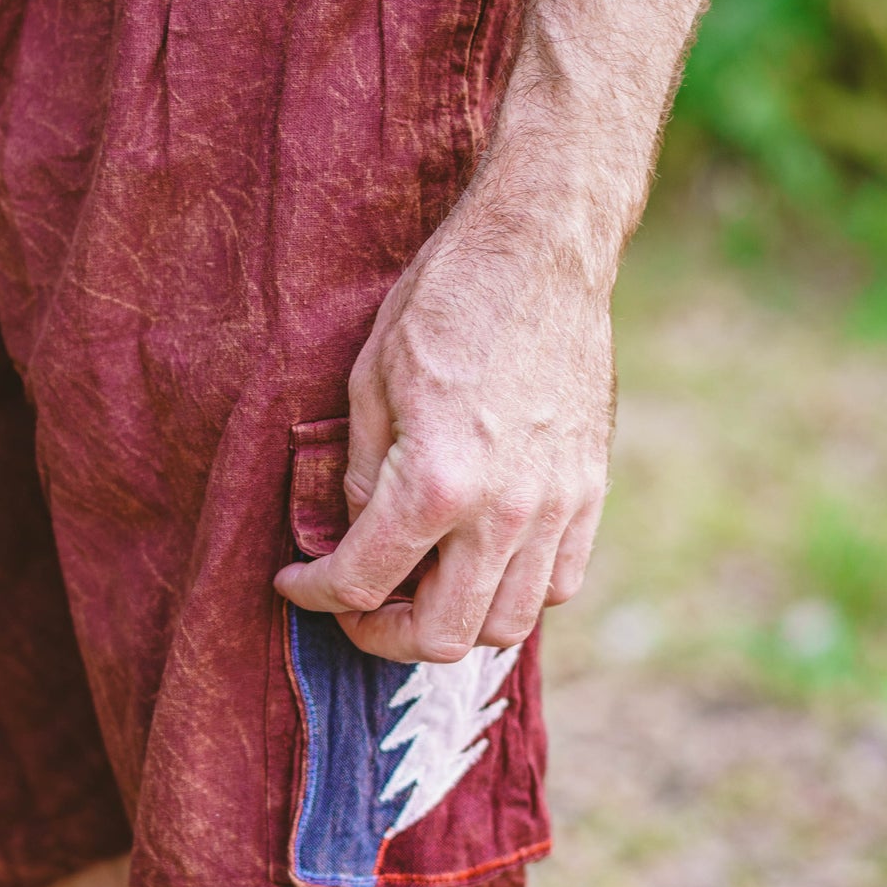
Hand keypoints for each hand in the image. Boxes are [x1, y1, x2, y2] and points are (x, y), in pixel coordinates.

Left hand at [274, 160, 613, 664]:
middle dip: (382, 633)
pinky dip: (515, 591)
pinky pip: (559, 583)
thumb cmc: (445, 301)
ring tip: (419, 585)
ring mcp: (557, 507)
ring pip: (507, 624)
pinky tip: (480, 558)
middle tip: (356, 604)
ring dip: (454, 619)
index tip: (296, 581)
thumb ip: (359, 476)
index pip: (361, 583)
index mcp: (434, 484)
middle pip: (441, 635)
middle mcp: (504, 513)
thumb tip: (356, 535)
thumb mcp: (369, 382)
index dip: (314, 593)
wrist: (539, 251)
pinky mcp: (590, 491)